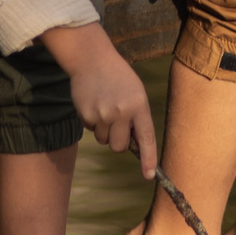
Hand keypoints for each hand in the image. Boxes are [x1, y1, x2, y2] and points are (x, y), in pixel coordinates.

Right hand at [41, 23, 158, 176]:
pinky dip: (92, 121)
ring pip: (104, 140)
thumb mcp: (136, 93)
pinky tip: (94, 103)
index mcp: (139, 106)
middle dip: (117, 141)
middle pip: (119, 147)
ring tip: (104, 107)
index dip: (148, 159)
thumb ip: (137, 117)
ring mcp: (103, 114)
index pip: (146, 138)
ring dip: (104, 130)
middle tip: (116, 124)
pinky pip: (91, 130)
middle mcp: (121, 112)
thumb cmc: (118, 77)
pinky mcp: (86, 114)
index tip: (149, 176)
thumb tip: (134, 144)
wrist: (92, 59)